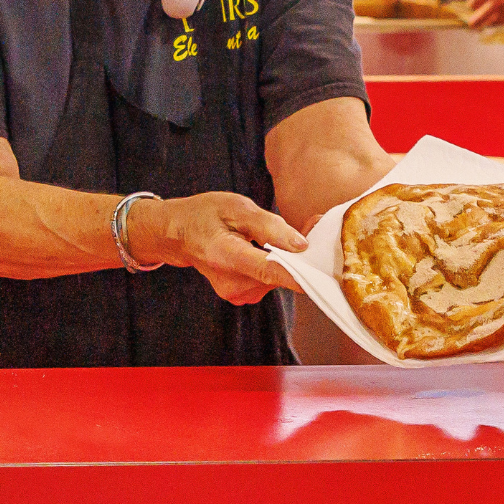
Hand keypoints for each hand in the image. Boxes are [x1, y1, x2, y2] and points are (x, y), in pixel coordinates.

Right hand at [139, 191, 306, 303]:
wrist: (177, 235)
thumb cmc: (204, 215)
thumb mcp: (236, 207)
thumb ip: (269, 226)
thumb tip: (301, 245)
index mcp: (226, 256)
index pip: (270, 270)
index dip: (301, 272)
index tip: (326, 270)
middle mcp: (232, 283)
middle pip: (280, 274)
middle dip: (299, 253)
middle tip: (310, 226)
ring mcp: (236, 293)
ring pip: (278, 278)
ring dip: (288, 259)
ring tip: (282, 235)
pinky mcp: (242, 296)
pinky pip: (270, 281)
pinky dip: (278, 266)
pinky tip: (271, 249)